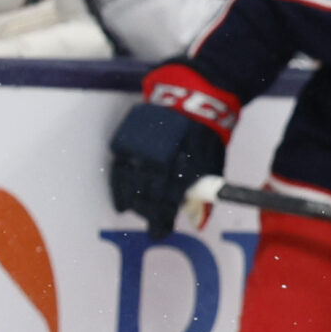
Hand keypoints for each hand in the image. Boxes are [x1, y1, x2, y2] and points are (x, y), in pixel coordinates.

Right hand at [109, 102, 226, 238]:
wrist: (192, 99)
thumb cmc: (206, 135)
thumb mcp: (212, 166)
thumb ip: (203, 194)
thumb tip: (198, 222)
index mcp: (178, 173)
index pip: (164, 208)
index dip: (160, 224)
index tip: (159, 232)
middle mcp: (154, 166)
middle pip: (144, 201)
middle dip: (146, 214)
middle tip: (150, 219)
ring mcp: (138, 153)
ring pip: (128, 188)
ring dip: (130, 202)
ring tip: (131, 209)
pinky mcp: (126, 142)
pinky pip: (118, 171)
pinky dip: (119, 187)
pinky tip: (121, 197)